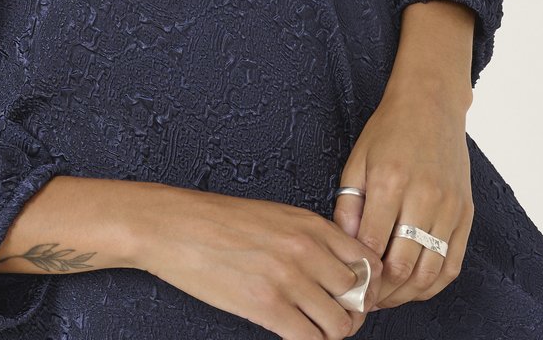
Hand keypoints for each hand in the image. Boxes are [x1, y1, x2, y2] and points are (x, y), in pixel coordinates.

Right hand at [132, 183, 384, 338]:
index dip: (369, 285)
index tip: (357, 296)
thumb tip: (336, 269)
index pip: (367, 260)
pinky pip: (309, 339)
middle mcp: (305, 249)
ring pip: (340, 324)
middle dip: (352, 313)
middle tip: (335, 318)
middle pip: (359, 295)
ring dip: (332, 333)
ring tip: (315, 330)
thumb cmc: (217, 220)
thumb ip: (308, 238)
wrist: (174, 226)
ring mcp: (287, 278)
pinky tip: (296, 335)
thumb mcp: (273, 215)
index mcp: (308, 223)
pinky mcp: (266, 306)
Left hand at [332, 81, 473, 311]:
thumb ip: (349, 206)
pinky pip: (453, 263)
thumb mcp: (357, 161)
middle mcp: (423, 196)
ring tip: (387, 297)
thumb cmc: (389, 130)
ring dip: (407, 294)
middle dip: (381, 291)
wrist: (430, 105)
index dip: (361, 273)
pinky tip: (416, 287)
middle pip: (403, 266)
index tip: (350, 285)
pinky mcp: (465, 213)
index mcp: (389, 181)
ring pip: (430, 272)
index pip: (373, 246)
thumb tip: (346, 247)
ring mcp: (449, 207)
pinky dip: (434, 285)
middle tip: (366, 300)